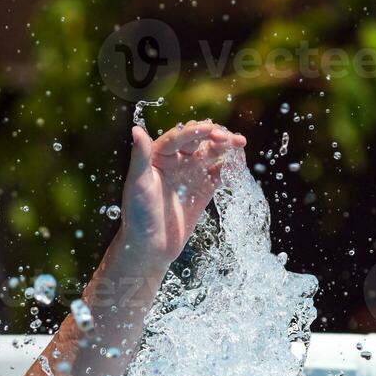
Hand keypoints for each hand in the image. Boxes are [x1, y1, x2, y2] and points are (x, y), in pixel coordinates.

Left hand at [121, 120, 245, 264]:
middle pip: (198, 140)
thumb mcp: (137, 184)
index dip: (194, 131)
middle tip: (227, 138)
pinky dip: (231, 166)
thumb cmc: (138, 215)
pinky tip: (239, 162)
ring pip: (212, 153)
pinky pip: (220, 172)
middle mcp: (175, 161)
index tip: (209, 129)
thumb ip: (140, 157)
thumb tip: (136, 129)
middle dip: (214, 135)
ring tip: (240, 144)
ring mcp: (190, 174)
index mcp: (157, 156)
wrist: (150, 247)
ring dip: (226, 146)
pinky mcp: (203, 189)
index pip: (178, 137)